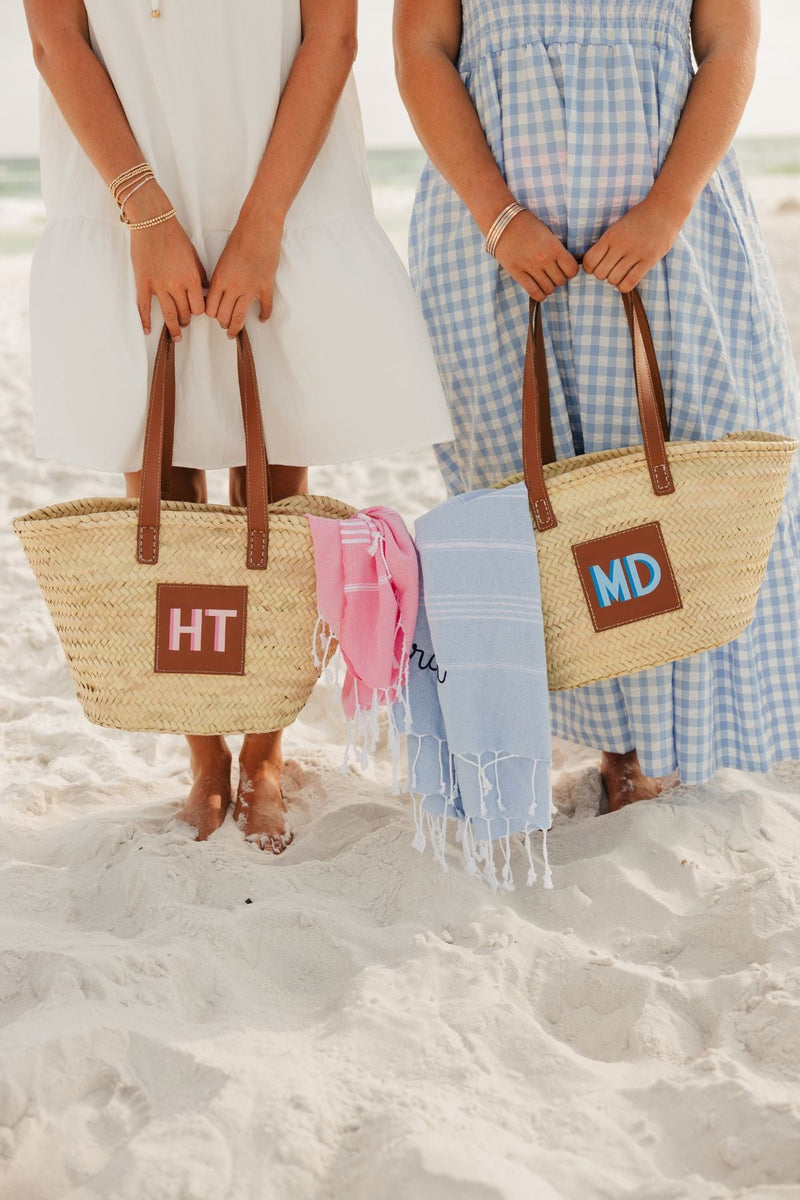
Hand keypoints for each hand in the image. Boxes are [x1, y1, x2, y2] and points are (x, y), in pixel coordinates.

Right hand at [128, 182, 207, 340]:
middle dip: (186, 320)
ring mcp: (159, 285)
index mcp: (192, 278)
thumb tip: (204, 291)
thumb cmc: (174, 236)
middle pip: (185, 313)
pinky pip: (144, 307)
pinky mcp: (144, 282)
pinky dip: (145, 321)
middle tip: (184, 323)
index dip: (199, 312)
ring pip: (168, 314)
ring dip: (173, 327)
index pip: (200, 307)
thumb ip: (200, 275)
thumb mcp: (194, 255)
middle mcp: (177, 285)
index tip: (196, 313)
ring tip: (175, 335)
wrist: (152, 221)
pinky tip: (147, 330)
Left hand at [205, 209, 281, 337]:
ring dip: (236, 328)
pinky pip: (265, 307)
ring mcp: (250, 288)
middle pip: (224, 315)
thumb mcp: (222, 259)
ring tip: (235, 333)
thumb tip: (218, 291)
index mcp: (219, 279)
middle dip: (223, 323)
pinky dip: (264, 315)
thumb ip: (220, 277)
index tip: (213, 315)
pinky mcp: (265, 286)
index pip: (210, 307)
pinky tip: (262, 319)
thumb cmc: (240, 238)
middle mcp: (233, 287)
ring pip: (240, 317)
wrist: (259, 227)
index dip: (211, 314)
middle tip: (224, 326)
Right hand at [494, 209, 579, 300]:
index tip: (564, 269)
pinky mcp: (517, 273)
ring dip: (548, 287)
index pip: (572, 270)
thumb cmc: (527, 225)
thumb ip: (556, 250)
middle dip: (558, 279)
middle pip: (561, 281)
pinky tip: (538, 290)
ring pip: (549, 289)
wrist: (503, 222)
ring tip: (543, 280)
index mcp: (554, 247)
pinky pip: (534, 292)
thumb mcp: (547, 234)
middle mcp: (544, 258)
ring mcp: (530, 267)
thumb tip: (563, 266)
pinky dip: (539, 295)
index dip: (570, 272)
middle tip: (551, 274)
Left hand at [582, 196, 685, 292]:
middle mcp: (621, 244)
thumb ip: (607, 243)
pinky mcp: (649, 259)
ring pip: (613, 279)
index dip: (589, 268)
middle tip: (611, 269)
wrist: (665, 209)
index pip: (589, 261)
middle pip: (600, 273)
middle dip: (603, 275)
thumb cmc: (640, 218)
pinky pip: (630, 282)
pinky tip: (628, 279)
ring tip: (621, 273)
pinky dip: (625, 285)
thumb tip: (593, 262)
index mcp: (610, 235)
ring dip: (615, 280)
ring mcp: (636, 252)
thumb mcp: (618, 226)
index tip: (596, 266)